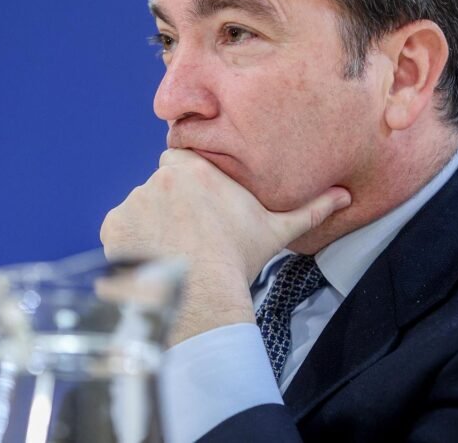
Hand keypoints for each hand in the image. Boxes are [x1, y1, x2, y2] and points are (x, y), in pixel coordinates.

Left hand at [100, 149, 350, 343]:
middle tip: (186, 234)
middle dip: (168, 203)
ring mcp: (134, 201)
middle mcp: (159, 179)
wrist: (202, 296)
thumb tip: (342, 195)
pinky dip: (130, 241)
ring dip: (149, 223)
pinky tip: (151, 259)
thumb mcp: (275, 230)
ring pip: (140, 207)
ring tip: (170, 252)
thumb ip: (307, 208)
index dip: (189, 183)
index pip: (182, 162)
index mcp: (194, 169)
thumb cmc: (238, 260)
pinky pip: (120, 228)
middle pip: (160, 185)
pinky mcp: (114, 226)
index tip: (197, 207)